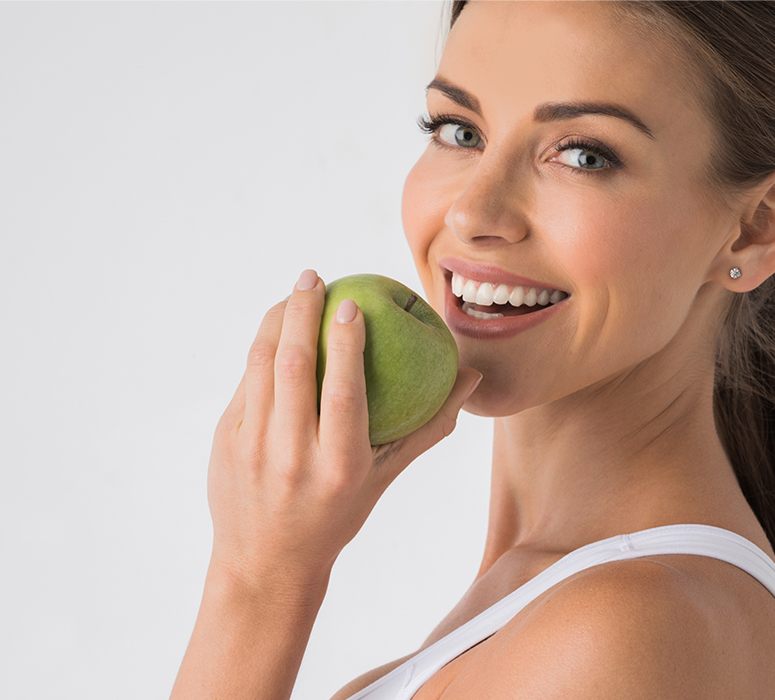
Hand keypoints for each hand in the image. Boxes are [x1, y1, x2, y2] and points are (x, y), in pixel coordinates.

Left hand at [206, 268, 482, 590]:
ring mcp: (249, 447)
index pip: (343, 391)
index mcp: (338, 465)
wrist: (265, 562)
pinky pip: (243, 384)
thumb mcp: (383, 478)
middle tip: (312, 276)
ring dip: (274, 322)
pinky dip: (259, 351)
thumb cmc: (336, 516)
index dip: (346, 341)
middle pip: (293, 365)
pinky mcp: (223, 442)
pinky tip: (272, 332)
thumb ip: (426, 427)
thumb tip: (471, 378)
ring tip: (292, 294)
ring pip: (260, 366)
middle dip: (301, 311)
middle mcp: (290, 455)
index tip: (350, 302)